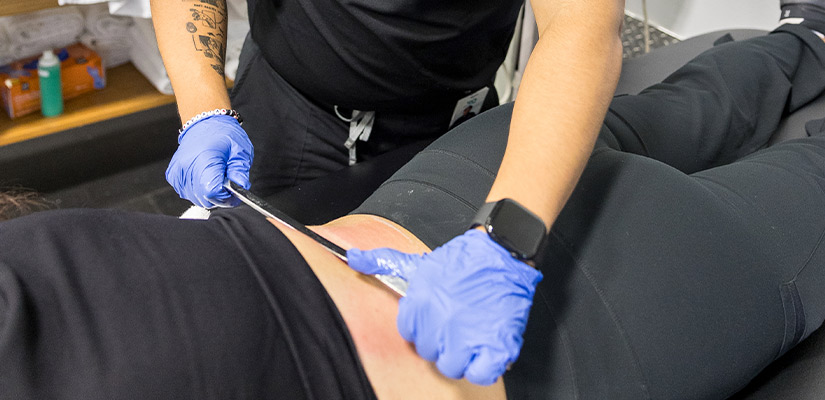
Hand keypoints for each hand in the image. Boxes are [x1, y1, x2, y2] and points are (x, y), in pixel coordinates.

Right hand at [166, 115, 253, 207]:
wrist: (203, 122)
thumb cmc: (223, 134)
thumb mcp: (240, 150)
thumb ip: (240, 171)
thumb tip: (242, 188)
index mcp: (205, 160)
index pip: (213, 192)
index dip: (226, 196)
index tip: (234, 190)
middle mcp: (187, 167)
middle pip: (204, 198)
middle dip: (219, 196)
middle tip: (227, 182)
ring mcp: (178, 172)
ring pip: (196, 198)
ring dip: (209, 193)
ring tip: (216, 176)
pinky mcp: (173, 175)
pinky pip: (187, 193)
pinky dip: (198, 190)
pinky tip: (205, 176)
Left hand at [347, 229, 542, 384]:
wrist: (500, 253)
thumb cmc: (460, 260)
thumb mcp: (417, 262)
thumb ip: (381, 263)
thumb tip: (351, 257)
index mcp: (417, 305)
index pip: (408, 335)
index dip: (422, 326)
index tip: (434, 317)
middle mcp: (439, 322)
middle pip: (428, 352)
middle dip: (440, 341)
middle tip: (454, 324)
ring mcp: (467, 336)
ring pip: (450, 366)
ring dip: (460, 356)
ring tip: (469, 337)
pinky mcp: (494, 344)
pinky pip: (480, 374)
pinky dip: (483, 367)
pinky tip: (484, 349)